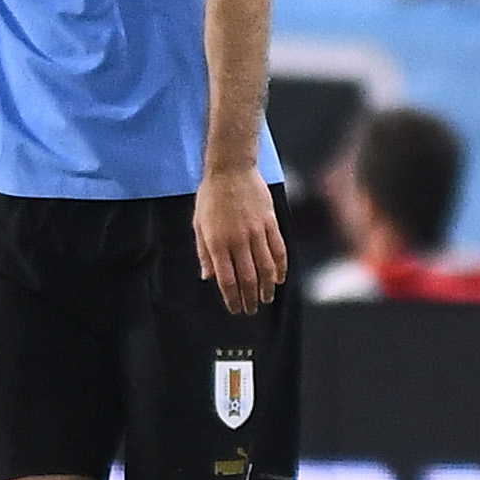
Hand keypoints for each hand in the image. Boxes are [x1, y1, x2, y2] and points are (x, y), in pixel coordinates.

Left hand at [191, 167, 287, 315]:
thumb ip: (204, 252)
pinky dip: (280, 266)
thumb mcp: (199, 224)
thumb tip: (207, 276)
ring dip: (267, 287)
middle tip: (251, 310)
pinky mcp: (270, 223)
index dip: (232, 298)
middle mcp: (238, 240)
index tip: (235, 308)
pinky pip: (278, 249)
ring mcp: (256, 231)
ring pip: (265, 267)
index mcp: (217, 242)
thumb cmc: (211, 196)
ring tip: (266, 299)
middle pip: (248, 277)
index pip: (226, 279)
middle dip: (250, 298)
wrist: (231, 170)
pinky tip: (279, 278)